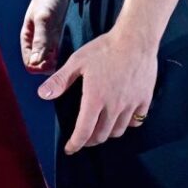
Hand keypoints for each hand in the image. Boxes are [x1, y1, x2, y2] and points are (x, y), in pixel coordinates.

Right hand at [21, 0, 69, 73]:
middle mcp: (36, 41)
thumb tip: (35, 62)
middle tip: (66, 60)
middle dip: (51, 68)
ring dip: (60, 62)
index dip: (41, 68)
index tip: (54, 61)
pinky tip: (75, 50)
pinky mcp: (58, 35)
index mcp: (27, 38)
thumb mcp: (44, 17)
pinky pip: (60, 52)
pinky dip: (66, 55)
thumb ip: (40, 39)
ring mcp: (48, 39)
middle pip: (41, 66)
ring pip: (51, 61)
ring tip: (72, 56)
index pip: (30, 64)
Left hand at [38, 25, 157, 152]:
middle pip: (101, 135)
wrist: (135, 39)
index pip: (84, 132)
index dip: (75, 144)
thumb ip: (60, 81)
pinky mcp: (144, 100)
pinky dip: (127, 124)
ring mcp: (131, 104)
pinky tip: (121, 117)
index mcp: (95, 99)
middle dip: (89, 140)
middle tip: (84, 137)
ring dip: (107, 133)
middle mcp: (113, 106)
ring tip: (100, 128)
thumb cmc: (104, 48)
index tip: (70, 149)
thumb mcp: (77, 61)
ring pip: (118, 131)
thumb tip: (42, 94)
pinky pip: (136, 121)